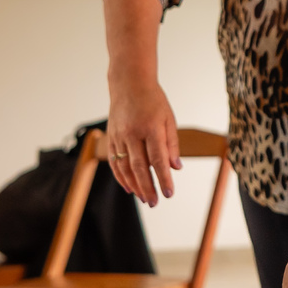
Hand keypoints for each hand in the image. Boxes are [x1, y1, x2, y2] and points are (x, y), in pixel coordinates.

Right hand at [106, 78, 180, 205]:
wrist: (129, 84)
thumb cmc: (154, 101)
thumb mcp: (169, 118)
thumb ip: (172, 144)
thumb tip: (176, 168)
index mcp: (151, 127)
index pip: (158, 159)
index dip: (163, 178)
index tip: (169, 194)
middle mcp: (133, 133)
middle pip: (139, 167)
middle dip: (147, 188)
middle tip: (154, 203)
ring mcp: (119, 135)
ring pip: (125, 167)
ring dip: (134, 186)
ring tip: (144, 198)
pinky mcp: (111, 137)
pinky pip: (115, 161)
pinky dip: (121, 177)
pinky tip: (129, 188)